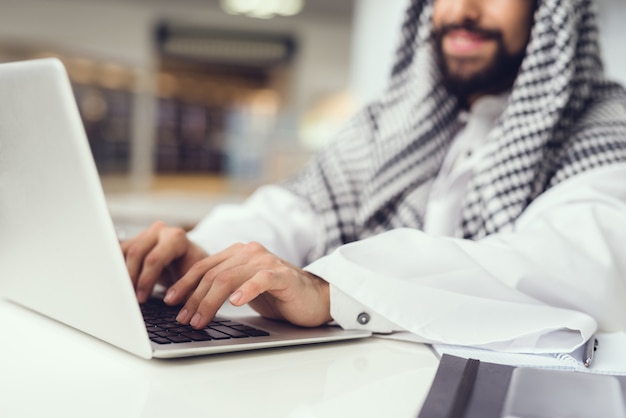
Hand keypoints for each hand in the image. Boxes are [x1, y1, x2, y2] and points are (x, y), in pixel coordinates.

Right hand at [121, 221, 207, 302]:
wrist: (190, 262)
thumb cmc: (194, 272)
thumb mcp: (193, 280)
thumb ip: (183, 288)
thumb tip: (170, 301)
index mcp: (176, 238)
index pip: (154, 258)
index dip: (146, 280)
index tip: (142, 298)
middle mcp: (160, 231)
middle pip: (136, 253)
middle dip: (132, 278)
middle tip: (131, 298)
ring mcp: (146, 233)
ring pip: (125, 252)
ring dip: (123, 274)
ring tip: (126, 292)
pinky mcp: (135, 239)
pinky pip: (119, 252)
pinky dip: (118, 268)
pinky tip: (120, 283)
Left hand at [163, 241, 331, 328]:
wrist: (315, 298)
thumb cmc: (279, 296)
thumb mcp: (244, 289)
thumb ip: (222, 287)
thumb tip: (189, 304)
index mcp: (238, 252)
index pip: (203, 266)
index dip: (184, 283)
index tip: (169, 301)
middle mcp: (250, 252)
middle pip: (212, 274)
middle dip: (193, 298)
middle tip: (182, 319)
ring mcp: (266, 261)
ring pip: (228, 278)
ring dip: (209, 302)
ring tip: (199, 320)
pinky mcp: (282, 275)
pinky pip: (260, 280)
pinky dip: (245, 291)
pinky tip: (234, 304)